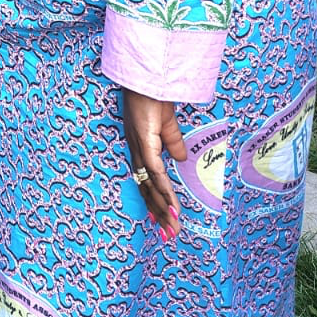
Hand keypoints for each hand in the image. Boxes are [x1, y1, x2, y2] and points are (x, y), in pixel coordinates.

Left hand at [123, 89, 185, 234]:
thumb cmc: (155, 98)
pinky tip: (172, 207)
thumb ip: (173, 143)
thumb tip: (181, 160)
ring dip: (162, 209)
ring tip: (172, 229)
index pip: (145, 181)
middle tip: (168, 236)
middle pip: (146, 190)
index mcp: (140, 149)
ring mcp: (139, 149)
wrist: (148, 80)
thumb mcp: (168, 126)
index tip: (160, 220)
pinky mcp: (145, 143)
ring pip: (150, 186)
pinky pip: (156, 173)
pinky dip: (165, 192)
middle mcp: (136, 153)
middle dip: (158, 214)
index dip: (153, 201)